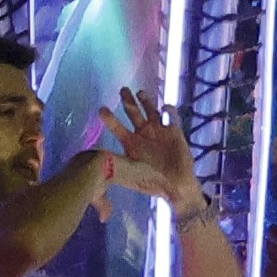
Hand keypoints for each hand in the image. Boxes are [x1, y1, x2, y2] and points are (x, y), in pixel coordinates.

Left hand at [99, 86, 205, 213]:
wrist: (176, 187)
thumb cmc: (153, 184)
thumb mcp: (133, 178)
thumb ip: (120, 170)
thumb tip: (101, 169)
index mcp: (131, 144)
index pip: (117, 128)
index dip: (110, 119)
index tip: (101, 110)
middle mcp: (144, 134)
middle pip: (134, 113)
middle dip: (128, 102)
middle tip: (123, 90)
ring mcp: (159, 131)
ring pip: (151, 111)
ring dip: (147, 102)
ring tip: (140, 93)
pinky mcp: (175, 133)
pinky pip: (172, 118)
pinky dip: (170, 111)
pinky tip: (166, 108)